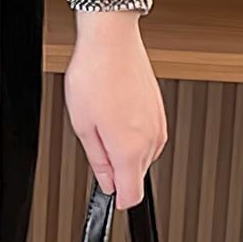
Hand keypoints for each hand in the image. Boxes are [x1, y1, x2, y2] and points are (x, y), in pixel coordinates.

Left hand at [63, 14, 167, 209]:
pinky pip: (147, 135)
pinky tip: (115, 108)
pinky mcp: (160, 110)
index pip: (133, 196)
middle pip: (137, 175)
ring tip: (103, 117)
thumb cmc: (95, 75)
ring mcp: (159, 124)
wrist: (112, 41)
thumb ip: (97, 161)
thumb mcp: (82, 125)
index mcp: (130, 150)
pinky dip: (132, 130)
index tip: (108, 195)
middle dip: (116, 167)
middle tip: (95, 138)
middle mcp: (151, 140)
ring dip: (124, 147)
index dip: (118, 200)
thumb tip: (107, 183)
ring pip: (142, 155)